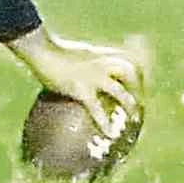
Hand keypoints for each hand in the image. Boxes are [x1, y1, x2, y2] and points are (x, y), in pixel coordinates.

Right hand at [8, 28, 143, 131]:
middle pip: (130, 71)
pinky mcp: (81, 89)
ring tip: (133, 118)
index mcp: (101, 52)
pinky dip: (104, 121)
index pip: (129, 57)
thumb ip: (88, 60)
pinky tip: (109, 132)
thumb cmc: (53, 51)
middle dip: (139, 86)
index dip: (139, 69)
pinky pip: (97, 107)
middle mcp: (101, 62)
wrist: (41, 50)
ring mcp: (92, 76)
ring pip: (119, 91)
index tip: (142, 81)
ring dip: (129, 104)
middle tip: (140, 100)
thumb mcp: (77, 52)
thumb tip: (88, 71)